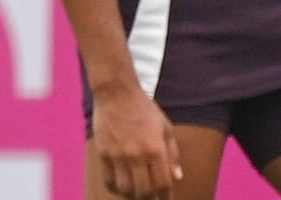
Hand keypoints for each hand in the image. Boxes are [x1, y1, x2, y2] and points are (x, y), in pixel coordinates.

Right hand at [90, 84, 181, 198]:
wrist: (116, 92)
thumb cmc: (144, 108)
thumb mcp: (165, 127)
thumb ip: (172, 153)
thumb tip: (176, 177)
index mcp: (155, 148)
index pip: (163, 183)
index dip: (165, 195)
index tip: (165, 197)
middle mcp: (137, 154)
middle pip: (145, 190)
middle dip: (150, 198)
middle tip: (151, 198)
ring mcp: (118, 154)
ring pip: (126, 188)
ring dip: (133, 195)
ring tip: (136, 193)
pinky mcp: (103, 151)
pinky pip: (109, 179)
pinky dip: (115, 188)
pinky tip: (120, 186)